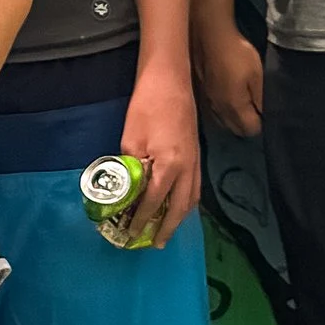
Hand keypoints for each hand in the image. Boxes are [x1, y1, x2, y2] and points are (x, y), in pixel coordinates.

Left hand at [119, 59, 202, 247]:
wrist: (169, 79)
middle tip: (155, 245)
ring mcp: (196, 161)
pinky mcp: (197, 154)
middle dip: (166, 228)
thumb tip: (127, 191)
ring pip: (191, 199)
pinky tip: (180, 206)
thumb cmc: (146, 107)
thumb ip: (131, 169)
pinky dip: (188, 202)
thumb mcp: (130, 140)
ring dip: (179, 218)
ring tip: (167, 231)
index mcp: (170, 166)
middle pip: (179, 207)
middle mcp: (188, 168)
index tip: (131, 234)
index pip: (154, 202)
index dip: (142, 220)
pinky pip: (195, 187)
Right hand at [189, 6, 264, 138]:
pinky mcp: (200, 93)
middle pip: (235, 129)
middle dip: (247, 123)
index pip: (251, 130)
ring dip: (233, 117)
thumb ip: (262, 99)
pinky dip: (222, 109)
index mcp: (234, 108)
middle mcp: (218, 110)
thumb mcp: (258, 74)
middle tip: (255, 105)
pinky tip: (226, 94)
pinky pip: (213, 111)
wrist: (209, 35)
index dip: (262, 123)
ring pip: (222, 121)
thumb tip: (266, 117)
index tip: (265, 109)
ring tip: (242, 100)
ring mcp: (207, 102)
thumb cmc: (237, 54)